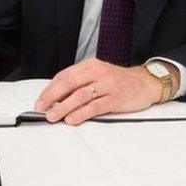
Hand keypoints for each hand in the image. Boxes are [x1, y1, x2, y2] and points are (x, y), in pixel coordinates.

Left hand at [35, 59, 161, 125]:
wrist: (145, 83)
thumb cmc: (119, 81)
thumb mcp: (98, 75)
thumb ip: (80, 84)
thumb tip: (57, 98)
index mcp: (90, 66)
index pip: (64, 75)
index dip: (50, 89)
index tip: (40, 100)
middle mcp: (98, 73)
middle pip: (69, 83)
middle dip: (52, 97)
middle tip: (42, 108)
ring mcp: (107, 85)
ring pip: (80, 95)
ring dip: (64, 106)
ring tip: (53, 116)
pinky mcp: (116, 98)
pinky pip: (95, 106)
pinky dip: (81, 113)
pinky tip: (72, 119)